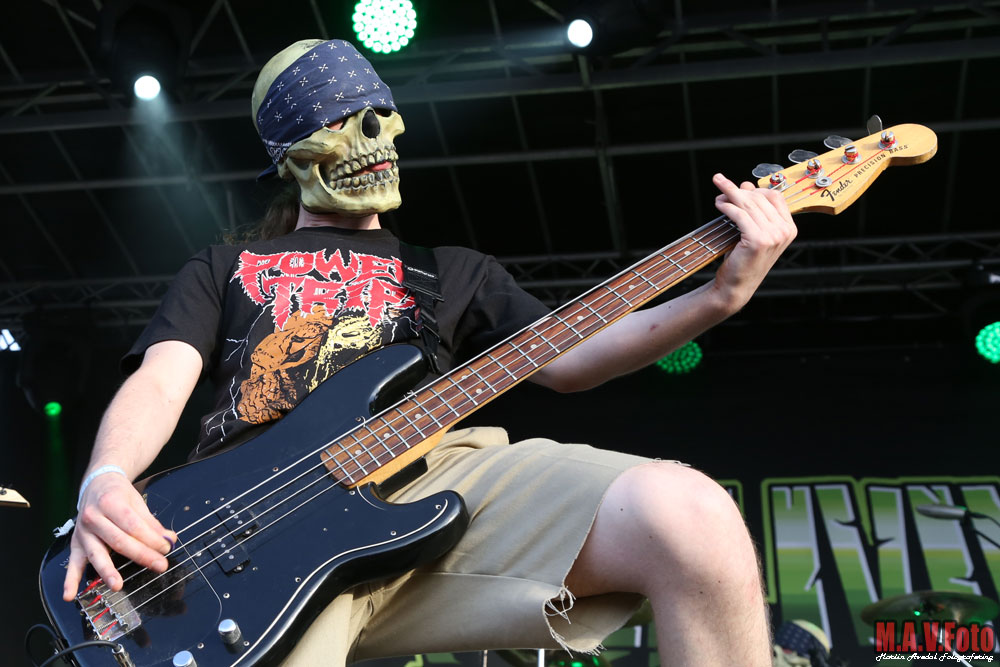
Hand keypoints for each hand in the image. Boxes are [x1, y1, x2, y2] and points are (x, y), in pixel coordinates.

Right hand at [62, 471, 176, 601]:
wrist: (96, 484)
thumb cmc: (118, 494)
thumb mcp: (137, 502)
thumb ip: (152, 523)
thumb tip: (169, 539)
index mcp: (111, 503)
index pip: (134, 526)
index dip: (152, 539)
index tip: (166, 548)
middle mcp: (94, 517)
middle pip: (119, 541)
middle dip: (141, 555)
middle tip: (159, 565)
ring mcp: (83, 532)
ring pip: (97, 554)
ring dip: (107, 571)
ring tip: (117, 585)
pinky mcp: (76, 544)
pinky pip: (72, 564)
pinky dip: (70, 580)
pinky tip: (70, 594)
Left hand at [710, 173, 796, 310]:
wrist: (736, 286)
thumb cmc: (743, 259)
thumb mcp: (752, 232)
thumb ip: (753, 210)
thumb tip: (746, 185)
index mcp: (789, 228)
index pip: (775, 196)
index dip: (755, 189)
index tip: (739, 187)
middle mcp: (784, 231)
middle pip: (760, 197)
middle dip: (738, 189)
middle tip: (721, 185)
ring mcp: (773, 236)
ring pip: (748, 204)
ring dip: (730, 194)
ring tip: (718, 194)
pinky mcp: (758, 240)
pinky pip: (739, 214)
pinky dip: (727, 206)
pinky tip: (719, 204)